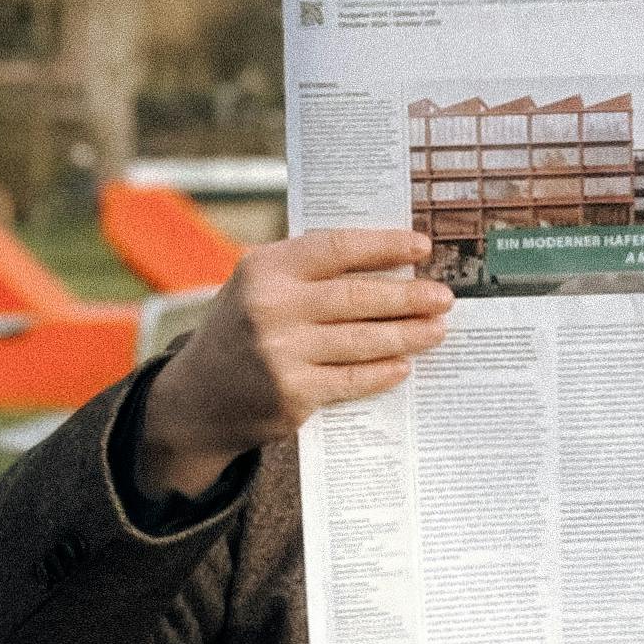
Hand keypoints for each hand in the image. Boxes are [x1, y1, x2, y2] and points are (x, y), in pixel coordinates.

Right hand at [134, 227, 453, 503]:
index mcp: (265, 268)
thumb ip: (308, 271)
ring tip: (437, 330)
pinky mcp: (292, 394)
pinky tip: (404, 365)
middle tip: (444, 298)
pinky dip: (382, 372)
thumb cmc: (243, 330)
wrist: (198, 398)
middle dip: (409, 297)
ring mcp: (281, 353)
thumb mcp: (260, 286)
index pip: (338, 248)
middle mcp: (271, 307)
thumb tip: (388, 263)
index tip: (423, 247)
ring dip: (407, 335)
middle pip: (358, 297)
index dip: (385, 246)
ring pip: (362, 340)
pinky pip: (352, 380)